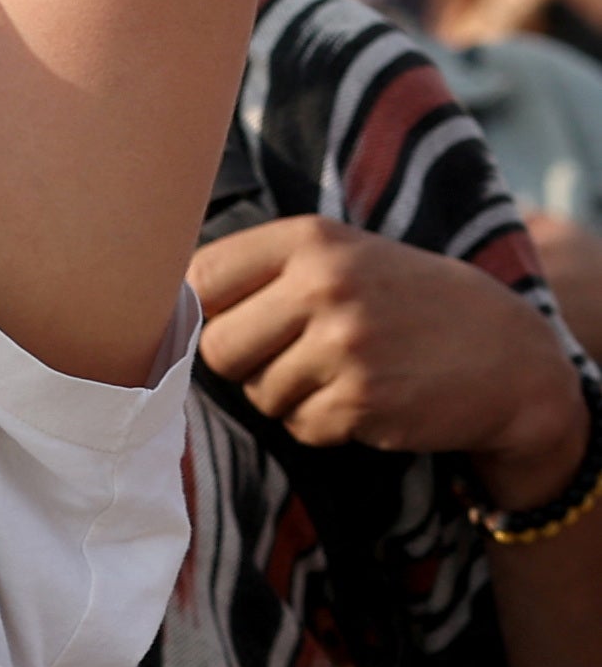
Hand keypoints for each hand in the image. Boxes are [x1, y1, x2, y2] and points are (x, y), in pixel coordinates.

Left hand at [192, 216, 591, 491]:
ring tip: (343, 373)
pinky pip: (299, 426)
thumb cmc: (402, 304)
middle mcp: (323, 284)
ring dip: (288, 397)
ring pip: (257, 393)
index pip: (198, 281)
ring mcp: (343, 344)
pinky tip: (366, 400)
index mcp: (308, 240)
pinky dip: (322, 425)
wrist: (508, 355)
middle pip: (217, 348)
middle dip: (244, 365)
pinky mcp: (360, 399)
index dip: (204, 315)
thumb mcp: (340, 258)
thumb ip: (259, 273)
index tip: (232, 325)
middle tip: (294, 358)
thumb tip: (158, 309)